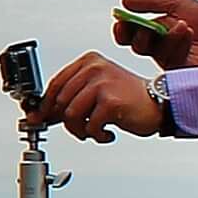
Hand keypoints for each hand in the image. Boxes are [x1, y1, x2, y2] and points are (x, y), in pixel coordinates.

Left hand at [29, 50, 165, 142]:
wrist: (159, 104)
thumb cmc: (127, 98)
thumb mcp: (95, 91)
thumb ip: (69, 98)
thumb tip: (38, 114)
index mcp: (88, 62)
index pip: (55, 84)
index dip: (45, 105)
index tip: (39, 117)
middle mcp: (94, 68)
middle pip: (60, 101)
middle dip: (66, 122)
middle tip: (80, 129)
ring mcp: (102, 83)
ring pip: (70, 115)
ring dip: (81, 130)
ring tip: (94, 131)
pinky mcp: (110, 101)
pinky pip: (89, 126)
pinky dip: (96, 136)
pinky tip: (107, 133)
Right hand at [112, 0, 197, 71]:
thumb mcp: (181, 4)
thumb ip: (152, 3)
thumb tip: (125, 2)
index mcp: (160, 31)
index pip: (133, 32)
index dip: (124, 28)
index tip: (120, 20)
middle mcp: (163, 47)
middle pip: (136, 44)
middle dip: (133, 34)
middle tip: (134, 27)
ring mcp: (171, 59)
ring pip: (150, 51)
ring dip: (161, 35)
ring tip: (181, 24)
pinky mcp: (180, 71)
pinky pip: (169, 57)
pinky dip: (176, 42)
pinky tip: (188, 31)